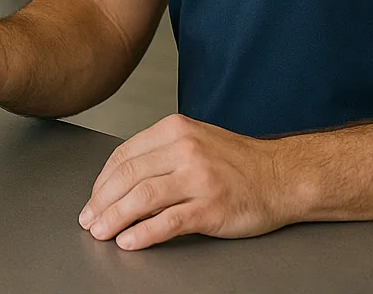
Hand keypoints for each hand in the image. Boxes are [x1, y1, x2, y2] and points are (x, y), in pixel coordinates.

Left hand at [79, 114, 294, 249]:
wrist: (283, 176)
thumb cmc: (238, 163)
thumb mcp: (195, 142)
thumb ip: (160, 155)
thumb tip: (120, 182)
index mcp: (175, 130)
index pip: (124, 155)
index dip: (101, 182)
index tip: (93, 199)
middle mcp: (185, 150)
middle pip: (128, 177)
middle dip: (101, 202)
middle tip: (89, 220)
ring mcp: (199, 178)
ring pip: (142, 198)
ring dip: (114, 218)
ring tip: (101, 232)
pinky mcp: (211, 207)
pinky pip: (168, 222)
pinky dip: (143, 234)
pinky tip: (129, 241)